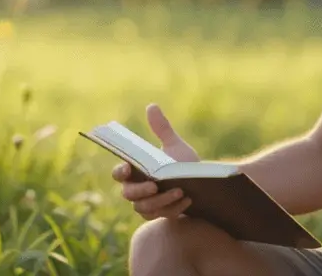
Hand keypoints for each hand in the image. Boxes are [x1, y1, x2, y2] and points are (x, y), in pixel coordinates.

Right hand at [111, 103, 198, 220]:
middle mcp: (137, 190)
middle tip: (155, 184)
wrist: (202, 185)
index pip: (119, 174)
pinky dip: (174, 208)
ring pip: (145, 207)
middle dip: (140, 190)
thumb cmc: (184, 165)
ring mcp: (147, 205)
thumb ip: (162, 129)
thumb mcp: (175, 146)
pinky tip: (187, 200)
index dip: (120, 171)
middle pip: (128, 194)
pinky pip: (162, 215)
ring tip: (179, 191)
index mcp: (136, 172)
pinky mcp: (161, 215)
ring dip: (161, 199)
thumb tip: (151, 106)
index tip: (129, 167)